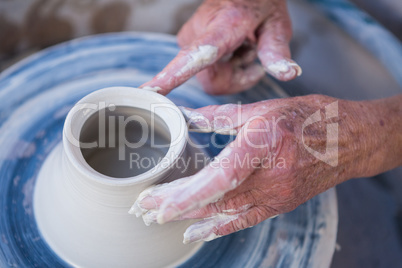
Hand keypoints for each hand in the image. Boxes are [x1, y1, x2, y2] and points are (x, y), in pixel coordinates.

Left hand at [130, 94, 401, 242]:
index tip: (155, 201)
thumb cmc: (306, 117)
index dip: (186, 194)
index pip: (218, 177)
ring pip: (225, 213)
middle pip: (215, 199)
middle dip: (176, 206)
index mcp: (263, 144)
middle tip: (143, 209)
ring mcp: (276, 194)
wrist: (346, 140)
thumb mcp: (262, 108)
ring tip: (158, 219)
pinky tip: (194, 233)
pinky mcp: (280, 204)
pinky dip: (217, 228)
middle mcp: (270, 175)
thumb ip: (220, 116)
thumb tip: (188, 117)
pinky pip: (245, 220)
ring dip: (189, 218)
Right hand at [141, 0, 300, 94]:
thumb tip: (289, 73)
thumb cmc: (258, 4)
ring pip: (210, 80)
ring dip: (232, 73)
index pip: (194, 57)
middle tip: (252, 57)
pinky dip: (224, 68)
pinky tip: (233, 50)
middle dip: (237, 79)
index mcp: (221, 29)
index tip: (149, 92)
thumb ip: (277, 51)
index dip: (171, 77)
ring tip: (243, 49)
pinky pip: (205, 73)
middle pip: (212, 82)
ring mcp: (189, 41)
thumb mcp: (276, 24)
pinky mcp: (188, 46)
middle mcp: (197, 36)